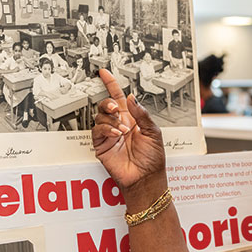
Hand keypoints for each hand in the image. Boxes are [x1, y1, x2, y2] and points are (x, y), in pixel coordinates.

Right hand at [92, 69, 166, 208]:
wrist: (146, 178)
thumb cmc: (152, 159)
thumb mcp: (154, 132)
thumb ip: (142, 114)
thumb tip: (131, 98)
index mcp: (132, 119)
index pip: (119, 97)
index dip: (111, 84)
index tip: (104, 73)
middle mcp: (118, 124)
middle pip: (105, 105)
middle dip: (108, 103)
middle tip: (114, 108)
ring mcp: (109, 135)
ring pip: (100, 117)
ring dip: (111, 120)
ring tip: (123, 130)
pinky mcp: (101, 145)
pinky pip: (97, 131)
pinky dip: (107, 130)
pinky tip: (117, 134)